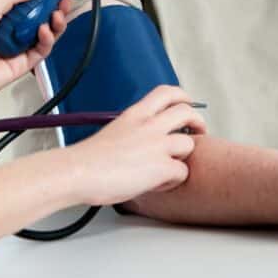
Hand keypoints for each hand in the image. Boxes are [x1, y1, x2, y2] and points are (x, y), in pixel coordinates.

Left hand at [0, 0, 68, 109]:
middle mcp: (10, 29)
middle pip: (40, 15)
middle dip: (53, 5)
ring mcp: (17, 46)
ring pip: (45, 32)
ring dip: (55, 21)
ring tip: (57, 13)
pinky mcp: (23, 64)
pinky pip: (42, 50)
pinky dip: (47, 39)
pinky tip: (45, 30)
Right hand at [66, 85, 206, 205]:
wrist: (79, 172)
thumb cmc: (88, 160)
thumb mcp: (113, 132)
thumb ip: (133, 132)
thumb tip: (143, 144)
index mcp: (135, 114)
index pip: (166, 93)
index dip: (182, 97)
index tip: (187, 104)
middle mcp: (149, 126)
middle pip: (187, 112)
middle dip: (198, 121)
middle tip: (198, 132)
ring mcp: (157, 145)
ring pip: (189, 144)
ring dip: (183, 157)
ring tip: (170, 167)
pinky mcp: (161, 167)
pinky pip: (182, 172)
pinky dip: (173, 181)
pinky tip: (158, 184)